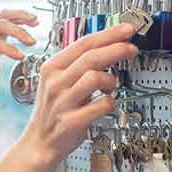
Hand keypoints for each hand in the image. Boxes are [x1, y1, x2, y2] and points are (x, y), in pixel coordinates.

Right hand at [22, 24, 137, 166]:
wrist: (39, 142)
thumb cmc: (53, 111)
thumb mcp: (57, 82)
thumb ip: (77, 65)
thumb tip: (107, 46)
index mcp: (52, 68)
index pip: (83, 43)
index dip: (108, 34)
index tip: (126, 29)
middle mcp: (55, 83)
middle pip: (90, 57)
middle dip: (116, 49)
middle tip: (132, 48)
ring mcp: (62, 102)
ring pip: (94, 77)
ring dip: (111, 80)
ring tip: (111, 86)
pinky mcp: (71, 121)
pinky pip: (100, 105)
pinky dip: (110, 103)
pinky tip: (108, 104)